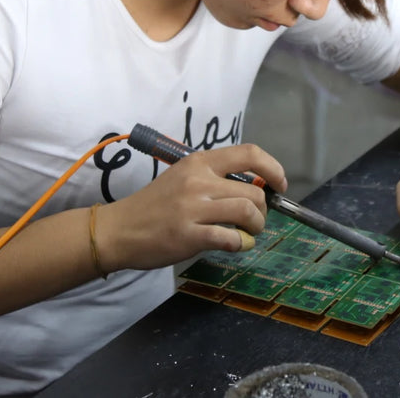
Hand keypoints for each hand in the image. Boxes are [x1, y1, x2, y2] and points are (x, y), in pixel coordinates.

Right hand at [95, 144, 286, 272]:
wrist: (120, 229)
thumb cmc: (154, 205)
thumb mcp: (183, 178)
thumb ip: (214, 180)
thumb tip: (255, 188)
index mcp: (198, 162)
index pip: (248, 153)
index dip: (273, 168)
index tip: (280, 184)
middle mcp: (197, 180)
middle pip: (253, 190)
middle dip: (263, 209)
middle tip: (255, 220)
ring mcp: (192, 208)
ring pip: (246, 211)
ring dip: (256, 226)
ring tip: (248, 233)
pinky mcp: (188, 235)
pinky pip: (230, 238)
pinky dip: (240, 244)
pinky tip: (234, 245)